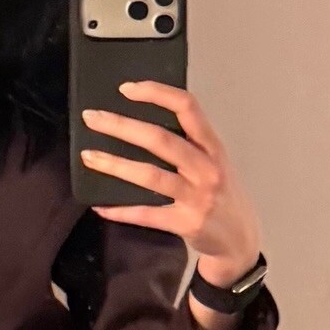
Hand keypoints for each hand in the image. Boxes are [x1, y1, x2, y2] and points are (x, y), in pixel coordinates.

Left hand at [79, 79, 261, 281]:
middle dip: (122, 126)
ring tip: (89, 157)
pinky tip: (100, 205)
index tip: (127, 89)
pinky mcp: (185, 223)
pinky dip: (120, 210)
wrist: (240, 240)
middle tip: (92, 119)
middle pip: (161, 139)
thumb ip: (188, 144)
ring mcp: (197, 197)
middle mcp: (206, 168)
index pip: (188, 107)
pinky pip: (146, 214)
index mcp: (213, 147)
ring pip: (150, 175)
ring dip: (115, 164)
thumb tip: (140, 126)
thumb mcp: (215, 163)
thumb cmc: (222, 195)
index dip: (157, 93)